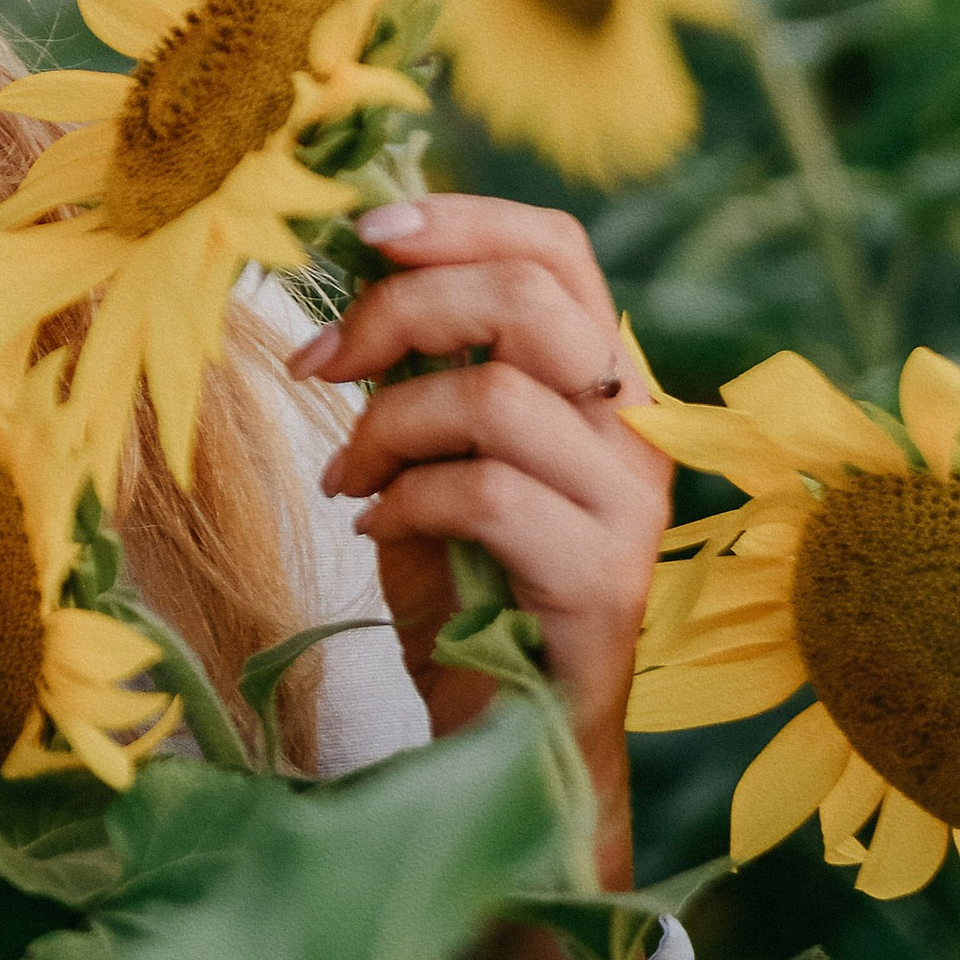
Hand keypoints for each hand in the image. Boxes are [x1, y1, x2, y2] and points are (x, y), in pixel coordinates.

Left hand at [292, 199, 669, 858]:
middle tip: (322, 362)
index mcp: (602, 379)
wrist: (505, 739)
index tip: (365, 233)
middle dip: (402, 311)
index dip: (461, 220)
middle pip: (530, 301)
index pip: (558, 249)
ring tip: (349, 472)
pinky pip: (485, 493)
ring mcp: (629, 506)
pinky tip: (377, 526)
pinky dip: (405, 499)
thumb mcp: (433, 450)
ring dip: (388, 424)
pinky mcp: (601, 580)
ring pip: (496, 397)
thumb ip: (423, 367)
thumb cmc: (464, 586)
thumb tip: (358, 267)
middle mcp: (637, 428)